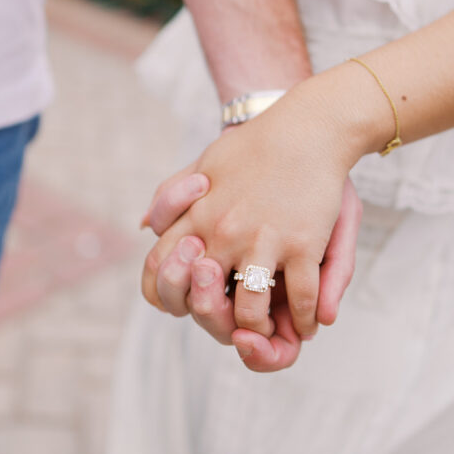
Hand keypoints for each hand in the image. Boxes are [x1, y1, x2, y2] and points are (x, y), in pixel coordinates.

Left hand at [141, 83, 362, 361]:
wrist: (308, 124)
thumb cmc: (257, 144)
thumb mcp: (204, 162)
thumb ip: (171, 196)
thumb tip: (144, 225)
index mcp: (198, 215)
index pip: (160, 271)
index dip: (169, 298)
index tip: (188, 303)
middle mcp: (224, 231)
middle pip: (199, 300)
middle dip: (213, 320)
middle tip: (231, 325)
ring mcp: (263, 239)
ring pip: (249, 310)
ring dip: (260, 328)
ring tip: (270, 329)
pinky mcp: (302, 243)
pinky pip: (299, 299)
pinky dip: (303, 319)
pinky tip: (308, 321)